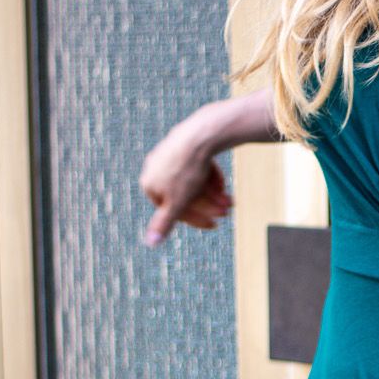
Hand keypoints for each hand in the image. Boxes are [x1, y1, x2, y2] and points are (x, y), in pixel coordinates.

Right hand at [139, 107, 233, 244]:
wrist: (200, 134)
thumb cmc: (187, 170)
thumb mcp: (176, 202)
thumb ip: (163, 223)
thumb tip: (150, 243)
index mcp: (149, 184)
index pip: (173, 209)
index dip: (196, 220)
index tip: (215, 224)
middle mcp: (154, 168)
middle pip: (184, 195)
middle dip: (208, 205)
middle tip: (228, 209)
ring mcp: (168, 154)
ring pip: (192, 181)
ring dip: (212, 193)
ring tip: (229, 198)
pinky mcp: (183, 143)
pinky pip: (195, 166)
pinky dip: (209, 176)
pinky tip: (222, 182)